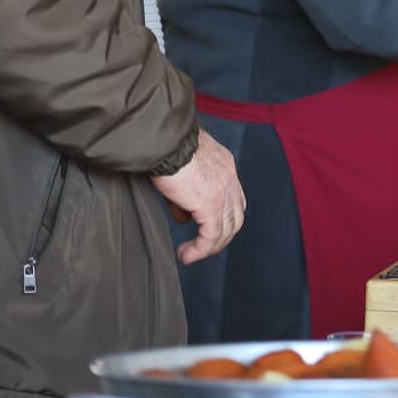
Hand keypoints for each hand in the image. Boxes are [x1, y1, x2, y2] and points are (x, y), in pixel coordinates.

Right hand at [151, 129, 245, 265]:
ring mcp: (223, 190)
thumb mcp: (179, 171)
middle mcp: (229, 177)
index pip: (233, 198)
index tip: (205, 231)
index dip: (222, 218)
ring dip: (209, 247)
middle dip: (219, 237)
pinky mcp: (211, 203)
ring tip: (189, 256)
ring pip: (226, 228)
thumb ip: (185, 196)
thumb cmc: (164, 148)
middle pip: (235, 216)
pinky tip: (187, 255)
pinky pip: (211, 235)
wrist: (163, 141)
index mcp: (225, 165)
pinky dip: (201, 249)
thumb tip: (185, 218)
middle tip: (199, 249)